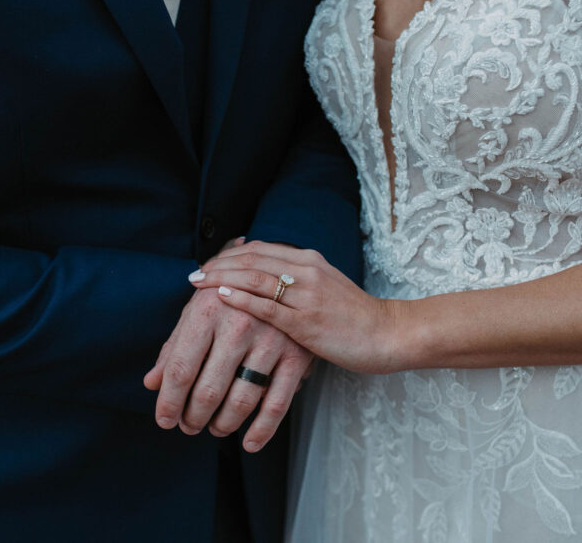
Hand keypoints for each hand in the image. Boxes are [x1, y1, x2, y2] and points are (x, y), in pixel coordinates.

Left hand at [143, 276, 312, 452]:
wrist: (284, 275)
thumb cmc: (231, 295)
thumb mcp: (199, 310)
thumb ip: (175, 346)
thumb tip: (151, 383)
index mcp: (208, 310)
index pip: (180, 368)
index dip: (168, 401)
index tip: (164, 420)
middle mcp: (239, 324)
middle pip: (208, 390)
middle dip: (193, 417)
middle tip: (189, 426)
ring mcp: (270, 340)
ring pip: (241, 401)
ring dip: (222, 424)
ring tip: (214, 427)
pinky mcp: (296, 355)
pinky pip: (277, 404)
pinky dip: (262, 430)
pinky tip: (249, 443)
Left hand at [191, 241, 403, 373]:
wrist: (388, 334)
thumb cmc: (353, 317)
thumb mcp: (324, 289)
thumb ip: (295, 282)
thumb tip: (263, 282)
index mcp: (309, 261)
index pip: (259, 249)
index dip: (229, 254)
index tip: (208, 264)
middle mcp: (306, 270)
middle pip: (251, 259)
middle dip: (218, 264)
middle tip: (193, 274)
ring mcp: (307, 294)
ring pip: (255, 278)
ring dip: (221, 278)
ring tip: (197, 283)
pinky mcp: (307, 321)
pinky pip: (268, 306)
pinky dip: (241, 299)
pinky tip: (220, 298)